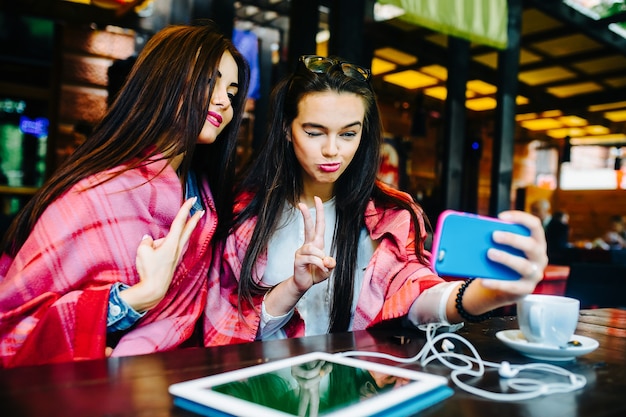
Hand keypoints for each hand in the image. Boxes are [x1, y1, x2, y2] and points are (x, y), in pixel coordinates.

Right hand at [120, 197, 203, 311]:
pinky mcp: (173, 261)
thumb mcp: (142, 251)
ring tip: (151, 255)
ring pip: (174, 240)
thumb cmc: (149, 270)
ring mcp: (176, 255)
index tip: (193, 199)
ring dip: (167, 239)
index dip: (186, 209)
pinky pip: (169, 248)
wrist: (154, 289)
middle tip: (201, 210)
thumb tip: (149, 240)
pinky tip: (154, 256)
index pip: (180, 222)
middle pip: (187, 229)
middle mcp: (177, 248)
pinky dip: (165, 246)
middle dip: (194, 219)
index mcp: (171, 243)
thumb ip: (147, 242)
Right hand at [293, 196, 335, 292]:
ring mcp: (301, 251)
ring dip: (321, 259)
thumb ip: (330, 263)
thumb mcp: (328, 269)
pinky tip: (321, 269)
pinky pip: (312, 259)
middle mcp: (308, 245)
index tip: (316, 199)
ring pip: (314, 249)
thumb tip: (327, 260)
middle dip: (306, 215)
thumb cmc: (316, 273)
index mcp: (316, 243)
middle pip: (308, 227)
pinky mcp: (298, 260)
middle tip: (302, 203)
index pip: (318, 225)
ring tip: (323, 267)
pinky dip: (320, 265)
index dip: (319, 212)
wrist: (304, 284)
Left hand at [480, 210, 547, 296]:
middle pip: (531, 246)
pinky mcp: (526, 289)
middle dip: (513, 239)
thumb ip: (498, 239)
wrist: (505, 287)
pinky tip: (483, 280)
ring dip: (506, 258)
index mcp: (536, 242)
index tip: (501, 217)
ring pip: (524, 266)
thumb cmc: (504, 260)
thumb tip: (477, 230)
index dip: (520, 218)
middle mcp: (540, 257)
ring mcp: (535, 274)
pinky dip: (497, 283)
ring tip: (489, 253)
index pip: (535, 225)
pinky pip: (512, 286)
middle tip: (494, 235)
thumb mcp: (504, 248)